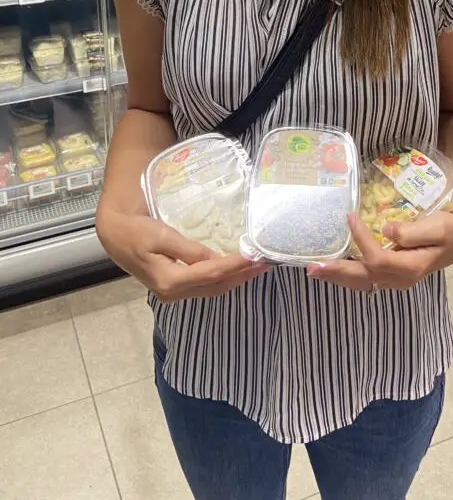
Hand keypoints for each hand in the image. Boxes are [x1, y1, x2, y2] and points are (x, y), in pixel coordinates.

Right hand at [96, 209, 268, 301]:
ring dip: (235, 278)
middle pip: (216, 286)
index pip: (211, 274)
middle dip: (242, 275)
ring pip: (212, 288)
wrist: (115, 235)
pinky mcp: (175, 287)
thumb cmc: (137, 231)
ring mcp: (174, 293)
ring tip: (256, 266)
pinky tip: (235, 268)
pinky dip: (222, 277)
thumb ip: (189, 250)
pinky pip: (205, 285)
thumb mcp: (162, 236)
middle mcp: (173, 293)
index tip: (254, 257)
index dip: (235, 265)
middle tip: (265, 262)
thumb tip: (215, 258)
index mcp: (170, 281)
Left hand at [307, 211, 452, 291]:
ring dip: (338, 277)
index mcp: (411, 267)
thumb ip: (414, 231)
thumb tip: (388, 231)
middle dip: (337, 272)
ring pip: (362, 282)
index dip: (361, 239)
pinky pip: (365, 279)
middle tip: (313, 267)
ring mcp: (395, 280)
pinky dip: (347, 275)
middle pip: (364, 277)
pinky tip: (333, 269)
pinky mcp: (391, 275)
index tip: (349, 216)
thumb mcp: (439, 227)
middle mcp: (400, 278)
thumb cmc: (450, 230)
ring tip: (315, 270)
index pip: (378, 258)